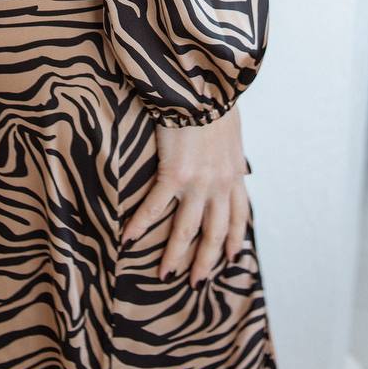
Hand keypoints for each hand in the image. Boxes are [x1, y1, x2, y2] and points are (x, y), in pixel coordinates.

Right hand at [120, 105, 250, 288]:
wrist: (204, 87)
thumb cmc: (216, 100)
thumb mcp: (232, 131)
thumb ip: (229, 152)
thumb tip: (232, 159)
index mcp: (234, 174)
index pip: (239, 215)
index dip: (234, 239)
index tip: (231, 258)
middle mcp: (220, 184)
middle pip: (214, 232)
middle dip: (206, 260)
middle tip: (195, 281)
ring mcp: (198, 182)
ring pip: (186, 230)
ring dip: (175, 254)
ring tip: (164, 273)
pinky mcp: (175, 174)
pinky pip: (155, 208)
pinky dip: (140, 225)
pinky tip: (128, 239)